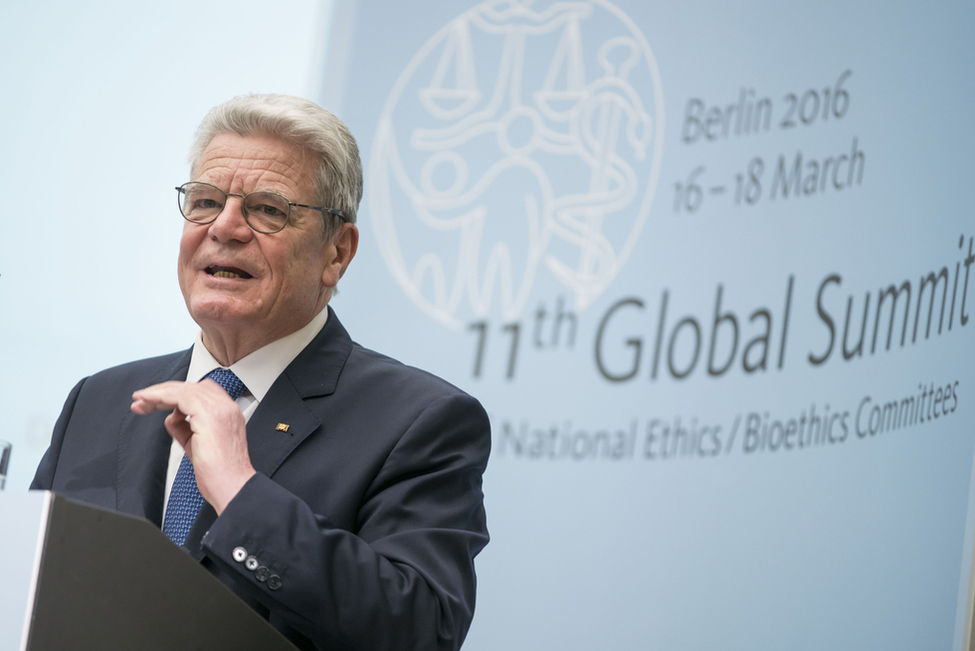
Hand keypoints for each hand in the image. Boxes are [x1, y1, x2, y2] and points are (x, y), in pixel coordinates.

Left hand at [131, 379, 255, 513]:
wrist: (232, 486)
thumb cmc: (220, 473)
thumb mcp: (196, 445)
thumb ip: (184, 428)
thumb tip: (171, 418)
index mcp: (227, 413)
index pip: (200, 391)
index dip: (175, 394)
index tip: (156, 402)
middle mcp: (225, 407)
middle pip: (190, 387)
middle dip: (163, 392)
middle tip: (142, 400)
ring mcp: (219, 409)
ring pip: (184, 389)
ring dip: (158, 393)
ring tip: (140, 401)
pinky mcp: (208, 414)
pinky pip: (180, 396)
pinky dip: (160, 396)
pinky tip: (148, 401)